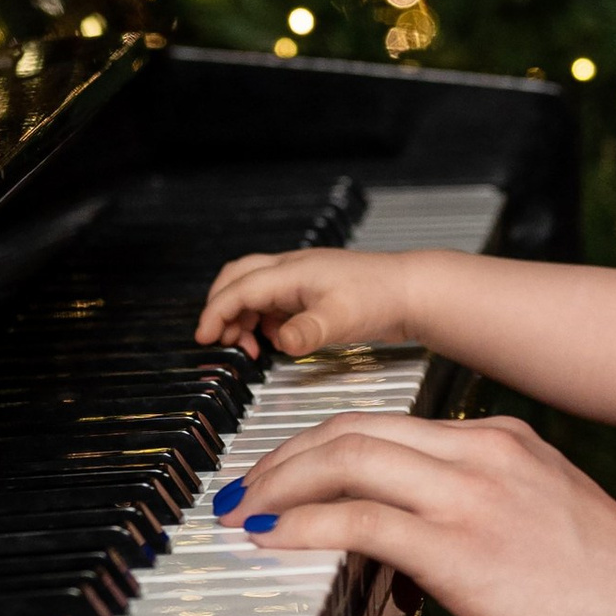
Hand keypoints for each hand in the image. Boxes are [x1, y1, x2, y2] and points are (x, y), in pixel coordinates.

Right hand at [196, 246, 419, 360]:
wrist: (412, 291)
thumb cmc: (380, 297)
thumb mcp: (340, 319)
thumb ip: (307, 331)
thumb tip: (281, 341)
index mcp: (292, 272)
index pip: (239, 288)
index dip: (216, 312)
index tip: (203, 337)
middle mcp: (293, 269)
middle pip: (239, 278)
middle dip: (221, 307)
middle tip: (218, 338)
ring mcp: (303, 278)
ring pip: (255, 289)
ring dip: (243, 316)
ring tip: (249, 346)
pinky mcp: (314, 290)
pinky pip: (275, 300)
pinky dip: (265, 319)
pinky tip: (277, 339)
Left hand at [216, 409, 615, 615]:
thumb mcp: (546, 520)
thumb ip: (482, 512)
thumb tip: (415, 547)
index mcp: (503, 440)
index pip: (389, 425)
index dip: (322, 447)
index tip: (290, 476)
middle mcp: (483, 451)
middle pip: (353, 427)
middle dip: (285, 456)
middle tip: (249, 488)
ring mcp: (471, 494)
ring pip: (345, 457)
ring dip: (280, 484)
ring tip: (247, 512)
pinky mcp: (461, 546)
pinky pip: (358, 519)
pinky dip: (302, 525)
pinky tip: (274, 541)